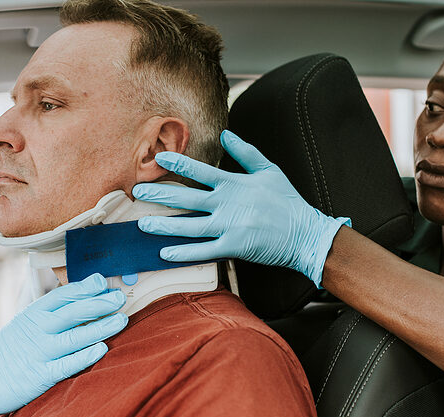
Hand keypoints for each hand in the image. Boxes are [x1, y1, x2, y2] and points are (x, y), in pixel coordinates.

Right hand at [0, 273, 126, 416]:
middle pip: (73, 312)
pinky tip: (102, 349)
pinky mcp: (39, 376)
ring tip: (121, 320)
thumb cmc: (6, 351)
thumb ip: (49, 314)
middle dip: (99, 304)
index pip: (62, 295)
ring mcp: (38, 352)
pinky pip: (66, 364)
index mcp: (33, 314)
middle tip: (120, 298)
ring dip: (100, 327)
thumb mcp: (24, 325)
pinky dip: (85, 356)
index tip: (103, 281)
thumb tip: (81, 301)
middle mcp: (37, 330)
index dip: (84, 288)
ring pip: (75, 336)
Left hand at [132, 130, 348, 286]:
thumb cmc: (287, 201)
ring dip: (164, 226)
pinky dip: (183, 253)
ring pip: (189, 226)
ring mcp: (230, 227)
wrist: (305, 233)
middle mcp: (228, 204)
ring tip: (142, 224)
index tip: (159, 158)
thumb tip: (225, 135)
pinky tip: (164, 253)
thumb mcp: (269, 170)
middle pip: (187, 199)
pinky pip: (203, 252)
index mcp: (235, 184)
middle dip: (160, 195)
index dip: (178, 164)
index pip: (200, 172)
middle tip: (137, 192)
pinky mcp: (233, 247)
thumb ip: (245, 152)